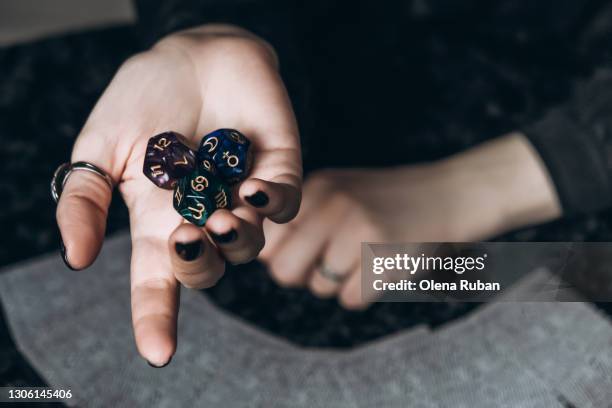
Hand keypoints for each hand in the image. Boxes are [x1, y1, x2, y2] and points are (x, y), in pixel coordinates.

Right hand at [56, 25, 300, 365]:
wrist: (191, 51)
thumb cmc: (143, 99)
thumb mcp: (100, 148)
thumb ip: (85, 200)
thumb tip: (75, 261)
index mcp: (161, 221)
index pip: (158, 282)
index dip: (155, 319)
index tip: (157, 353)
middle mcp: (204, 217)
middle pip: (208, 268)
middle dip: (198, 266)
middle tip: (183, 240)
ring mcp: (241, 196)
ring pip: (250, 243)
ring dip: (235, 238)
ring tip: (217, 215)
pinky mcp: (277, 169)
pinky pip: (285, 202)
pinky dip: (270, 202)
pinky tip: (248, 189)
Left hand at [260, 133, 559, 308]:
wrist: (457, 192)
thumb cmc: (394, 201)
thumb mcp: (343, 192)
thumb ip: (304, 220)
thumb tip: (268, 260)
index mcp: (316, 187)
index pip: (269, 242)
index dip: (283, 255)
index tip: (306, 253)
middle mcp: (330, 203)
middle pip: (284, 270)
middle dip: (304, 276)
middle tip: (332, 264)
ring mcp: (358, 226)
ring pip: (319, 287)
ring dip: (340, 283)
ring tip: (367, 257)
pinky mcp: (384, 253)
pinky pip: (351, 299)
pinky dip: (365, 292)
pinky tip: (385, 266)